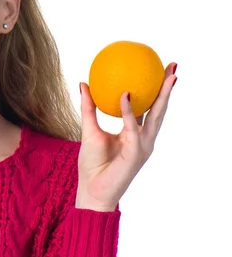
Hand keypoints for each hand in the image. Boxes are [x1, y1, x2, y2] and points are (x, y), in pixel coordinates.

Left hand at [76, 63, 177, 210]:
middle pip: (160, 109)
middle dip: (168, 88)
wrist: (92, 190)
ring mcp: (142, 145)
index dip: (155, 90)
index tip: (158, 70)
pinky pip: (133, 127)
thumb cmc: (92, 164)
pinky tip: (126, 94)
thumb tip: (83, 83)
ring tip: (168, 76)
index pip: (149, 108)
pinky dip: (129, 111)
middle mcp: (143, 138)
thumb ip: (88, 107)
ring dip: (163, 96)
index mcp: (134, 133)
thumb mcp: (88, 130)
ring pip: (157, 116)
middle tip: (173, 67)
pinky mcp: (136, 152)